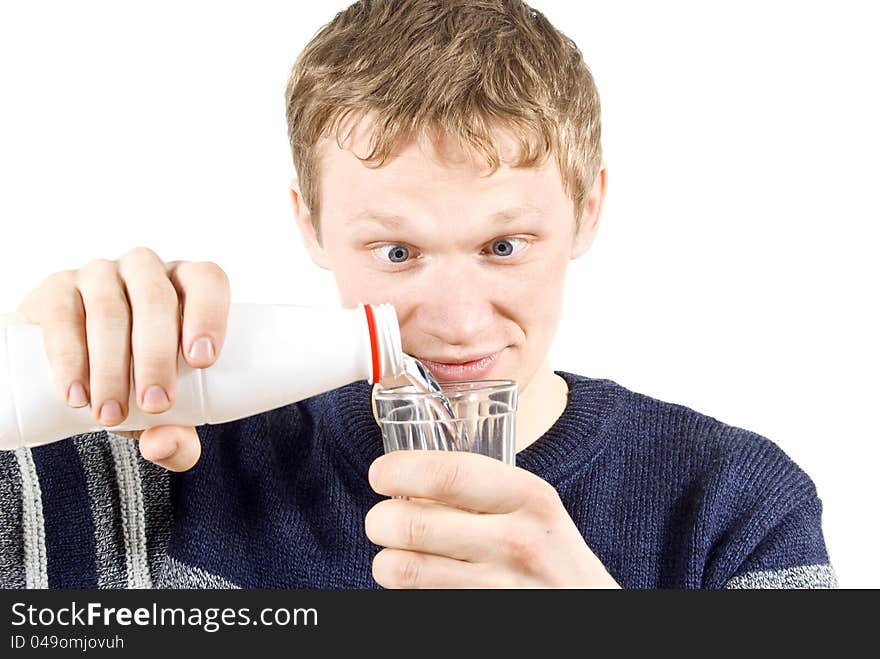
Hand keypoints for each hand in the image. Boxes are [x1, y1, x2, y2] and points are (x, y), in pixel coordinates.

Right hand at [15, 246, 230, 470]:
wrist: (75, 375)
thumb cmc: (137, 383)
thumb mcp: (165, 414)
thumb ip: (176, 439)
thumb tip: (163, 445)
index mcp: (186, 287)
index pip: (207, 281)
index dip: (209, 314)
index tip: (202, 361)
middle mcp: (145, 271)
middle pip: (157, 300)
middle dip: (157, 357)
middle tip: (156, 405)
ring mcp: (99, 275)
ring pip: (110, 310)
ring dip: (112, 366)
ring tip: (111, 415)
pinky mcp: (56, 290)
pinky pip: (63, 316)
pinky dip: (70, 358)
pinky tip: (76, 393)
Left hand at [365, 450, 620, 587]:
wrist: (586, 608)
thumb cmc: (550, 552)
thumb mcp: (535, 507)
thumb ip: (484, 486)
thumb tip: (409, 472)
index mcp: (529, 498)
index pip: (447, 474)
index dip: (400, 471)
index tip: (380, 474)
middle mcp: (517, 542)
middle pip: (413, 523)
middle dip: (380, 520)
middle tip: (381, 520)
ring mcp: (500, 588)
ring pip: (404, 569)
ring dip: (385, 560)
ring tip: (392, 554)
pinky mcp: (481, 617)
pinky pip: (419, 598)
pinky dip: (406, 590)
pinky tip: (420, 582)